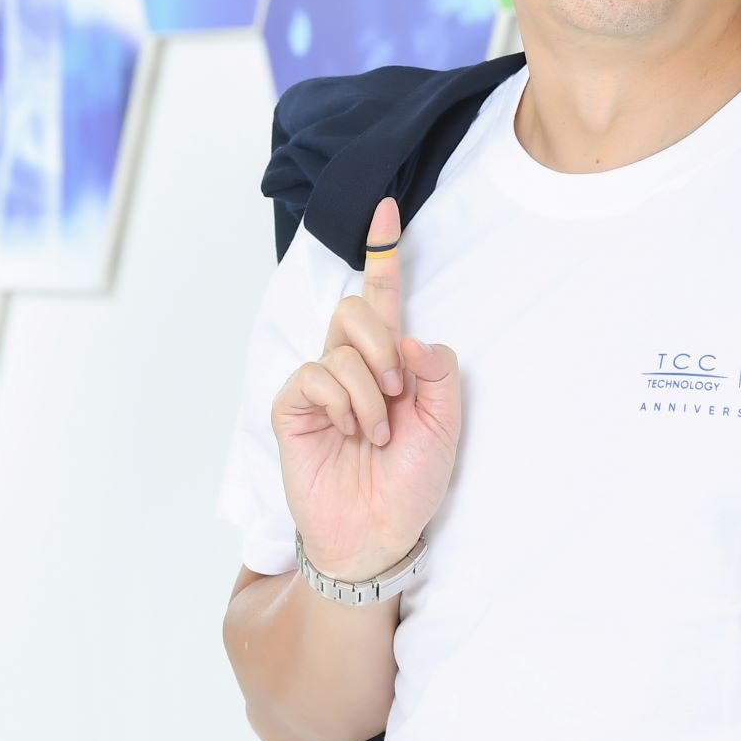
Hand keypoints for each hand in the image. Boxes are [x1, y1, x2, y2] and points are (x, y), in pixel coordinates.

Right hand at [272, 194, 462, 580]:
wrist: (379, 531)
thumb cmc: (411, 482)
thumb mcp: (446, 424)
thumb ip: (437, 371)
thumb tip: (409, 336)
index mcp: (391, 362)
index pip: (383, 297)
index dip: (383, 252)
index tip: (387, 208)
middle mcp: (353, 365)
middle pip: (357, 308)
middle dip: (384, 344)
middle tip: (398, 391)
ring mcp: (321, 385)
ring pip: (341, 346)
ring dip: (370, 390)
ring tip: (378, 433)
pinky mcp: (294, 407)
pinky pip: (315, 375)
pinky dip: (343, 402)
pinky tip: (353, 431)